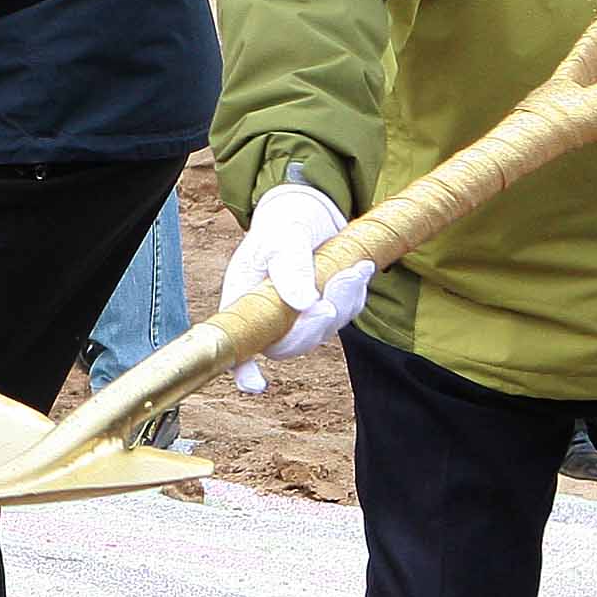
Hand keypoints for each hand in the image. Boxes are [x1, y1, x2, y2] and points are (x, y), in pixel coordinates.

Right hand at [220, 180, 375, 393]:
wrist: (308, 211)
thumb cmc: (284, 222)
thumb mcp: (283, 236)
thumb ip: (291, 267)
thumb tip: (304, 303)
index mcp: (243, 297)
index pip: (238, 341)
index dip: (243, 369)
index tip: (255, 385)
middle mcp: (268, 314)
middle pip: (287, 345)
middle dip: (312, 329)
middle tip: (328, 303)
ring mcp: (297, 315)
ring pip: (322, 331)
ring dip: (342, 303)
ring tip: (354, 268)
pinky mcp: (323, 310)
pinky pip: (344, 316)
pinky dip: (354, 296)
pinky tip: (357, 268)